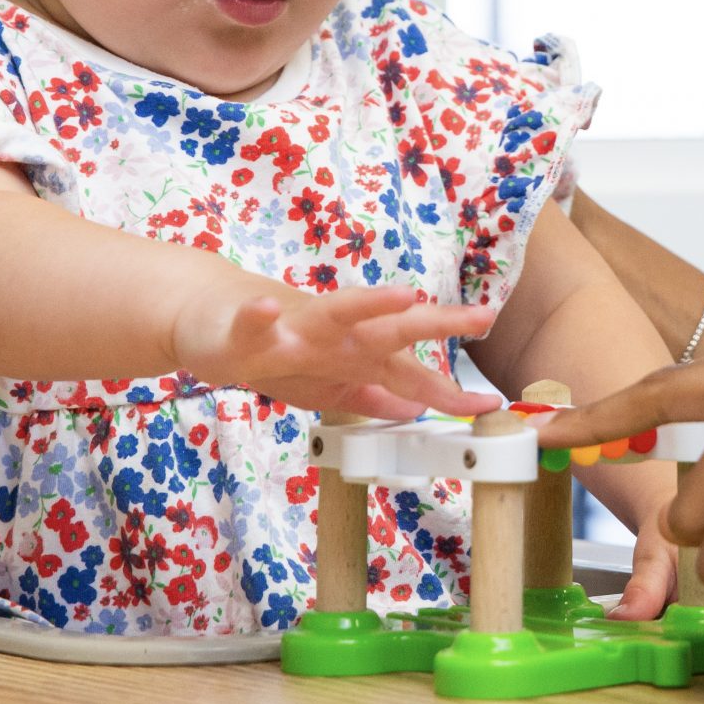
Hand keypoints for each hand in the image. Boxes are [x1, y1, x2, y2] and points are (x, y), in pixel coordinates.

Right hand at [171, 279, 502, 418]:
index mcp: (357, 355)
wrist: (214, 321)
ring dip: (370, 304)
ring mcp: (295, 329)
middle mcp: (337, 336)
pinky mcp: (249, 330)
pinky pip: (254, 324)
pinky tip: (266, 311)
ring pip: (337, 312)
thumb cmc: (281, 351)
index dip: (450, 392)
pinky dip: (260, 317)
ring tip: (404, 296)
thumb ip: (373, 394)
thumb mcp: (332, 384)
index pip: (413, 374)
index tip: (489, 403)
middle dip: (438, 322)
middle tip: (482, 317)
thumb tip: (417, 408)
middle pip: (394, 328)